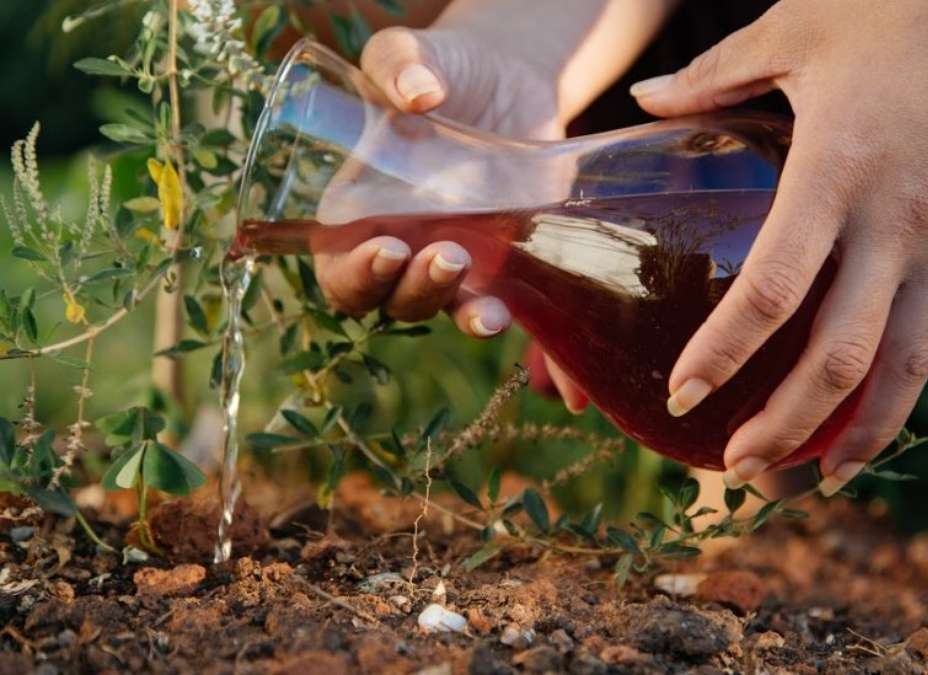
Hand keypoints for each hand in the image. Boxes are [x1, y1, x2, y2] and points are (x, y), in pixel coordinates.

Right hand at [312, 24, 588, 406]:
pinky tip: (523, 340)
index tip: (384, 248)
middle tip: (443, 255)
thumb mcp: (413, 54)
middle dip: (409, 290)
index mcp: (360, 209)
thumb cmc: (444, 69)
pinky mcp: (505, 265)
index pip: (337, 266)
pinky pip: (507, 310)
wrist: (510, 82)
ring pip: (445, 310)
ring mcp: (456, 261)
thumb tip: (416, 91)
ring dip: (461, 313)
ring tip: (480, 296)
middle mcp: (403, 246)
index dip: (351, 273)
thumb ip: (400, 64)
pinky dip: (518, 338)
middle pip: (389, 300)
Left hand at [630, 0, 927, 488]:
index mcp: (837, 172)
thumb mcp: (795, 31)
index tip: (683, 393)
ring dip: (857, 434)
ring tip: (809, 480)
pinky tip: (870, 425)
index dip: (726, 352)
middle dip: (786, 422)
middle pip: (842, 355)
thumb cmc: (899, 10)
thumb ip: (715, 76)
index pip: (776, 289)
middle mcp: (893, 225)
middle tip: (733, 464)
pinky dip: (903, 396)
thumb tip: (648, 103)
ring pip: (905, 366)